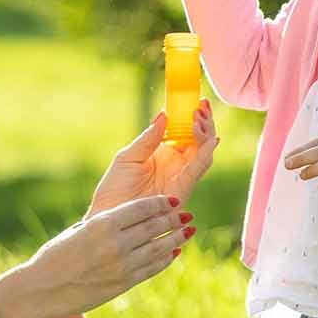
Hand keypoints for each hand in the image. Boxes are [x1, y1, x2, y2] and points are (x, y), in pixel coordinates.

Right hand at [30, 195, 192, 317]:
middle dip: (173, 219)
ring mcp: (122, 265)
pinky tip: (173, 252)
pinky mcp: (124, 283)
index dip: (161, 203)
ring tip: (188, 231)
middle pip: (154, 226)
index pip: (142, 208)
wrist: (42, 290)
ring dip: (176, 238)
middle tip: (186, 214)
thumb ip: (105, 224)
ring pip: (158, 248)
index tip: (173, 200)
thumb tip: (130, 218)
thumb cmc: (55, 256)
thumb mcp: (79, 230)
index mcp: (103, 223)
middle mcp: (116, 243)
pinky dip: (165, 259)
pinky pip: (152, 268)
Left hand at [86, 100, 218, 217]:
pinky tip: (208, 140)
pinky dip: (206, 153)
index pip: (185, 132)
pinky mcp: (182, 190)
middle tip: (202, 106)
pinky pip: (198, 169)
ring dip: (206, 134)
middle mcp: (176, 166)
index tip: (196, 100)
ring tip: (200, 118)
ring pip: (204, 153)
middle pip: (200, 141)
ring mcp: (181, 178)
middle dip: (205, 122)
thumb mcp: (128, 156)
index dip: (193, 116)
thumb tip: (164, 114)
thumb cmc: (114, 190)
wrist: (109, 218)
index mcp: (163, 155)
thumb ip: (148, 138)